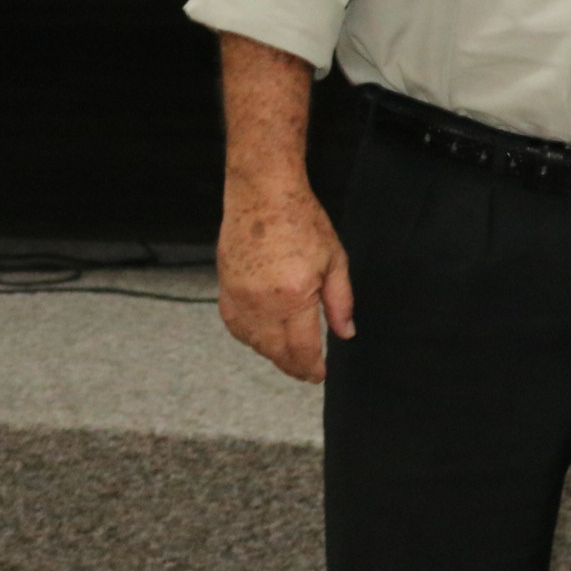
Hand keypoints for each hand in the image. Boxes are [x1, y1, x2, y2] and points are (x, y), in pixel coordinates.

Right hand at [217, 165, 353, 382]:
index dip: (312, 367)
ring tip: (289, 359)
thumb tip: (345, 333)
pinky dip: (250, 338)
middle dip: (292, 366)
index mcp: (294, 296)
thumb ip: (340, 302)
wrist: (262, 195)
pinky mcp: (224, 290)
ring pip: (253, 342)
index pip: (302, 347)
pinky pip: (236, 326)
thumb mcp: (335, 260)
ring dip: (271, 355)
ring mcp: (239, 298)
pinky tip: (263, 339)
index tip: (320, 375)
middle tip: (307, 374)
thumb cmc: (302, 221)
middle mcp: (262, 303)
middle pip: (275, 351)